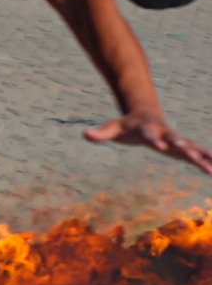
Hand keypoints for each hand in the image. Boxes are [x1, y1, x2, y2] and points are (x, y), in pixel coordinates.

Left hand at [86, 113, 211, 172]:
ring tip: (211, 169)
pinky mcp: (182, 146)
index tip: (160, 147)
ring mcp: (175, 138)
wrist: (145, 115)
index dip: (154, 140)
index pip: (150, 134)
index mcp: (147, 128)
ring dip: (200, 157)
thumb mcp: (113, 128)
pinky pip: (197, 152)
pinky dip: (206, 159)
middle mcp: (164, 132)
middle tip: (192, 155)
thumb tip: (85, 135)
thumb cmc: (126, 125)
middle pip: (175, 140)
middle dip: (183, 147)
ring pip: (190, 148)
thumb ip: (101, 133)